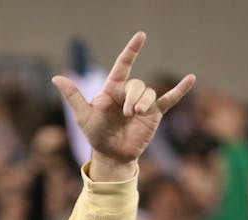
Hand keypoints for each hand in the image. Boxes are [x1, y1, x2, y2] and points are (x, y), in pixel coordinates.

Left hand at [51, 32, 193, 181]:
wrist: (112, 155)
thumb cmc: (96, 135)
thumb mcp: (83, 115)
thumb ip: (73, 96)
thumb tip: (56, 78)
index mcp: (112, 89)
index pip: (123, 66)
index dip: (132, 51)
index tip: (141, 36)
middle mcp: (128, 93)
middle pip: (137, 84)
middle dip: (133, 98)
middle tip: (127, 114)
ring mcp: (142, 103)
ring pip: (149, 93)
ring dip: (143, 103)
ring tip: (135, 116)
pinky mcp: (154, 115)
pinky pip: (168, 100)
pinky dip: (179, 90)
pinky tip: (191, 78)